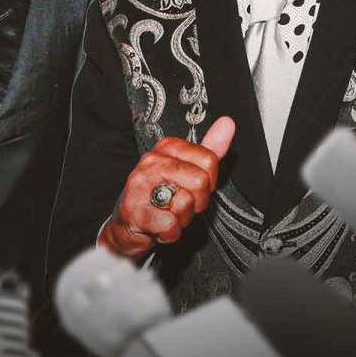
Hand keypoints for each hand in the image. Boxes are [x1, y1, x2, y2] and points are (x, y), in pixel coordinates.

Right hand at [98, 116, 234, 258]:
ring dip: (182, 218)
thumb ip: (209, 149)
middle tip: (179, 203)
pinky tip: (158, 226)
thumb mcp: (186, 170)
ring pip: (186, 203)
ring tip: (167, 213)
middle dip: (197, 201)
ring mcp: (140, 185)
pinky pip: (170, 224)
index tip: (191, 186)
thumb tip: (228, 123)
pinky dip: (169, 233)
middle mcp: (151, 161)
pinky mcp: (134, 210)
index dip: (208, 181)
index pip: (209, 160)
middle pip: (201, 182)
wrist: (128, 225)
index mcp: (167, 147)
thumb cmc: (159, 196)